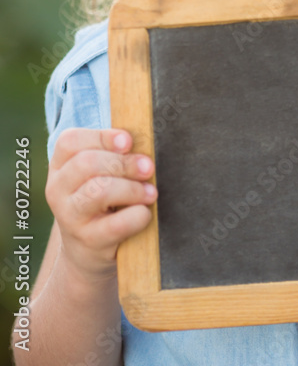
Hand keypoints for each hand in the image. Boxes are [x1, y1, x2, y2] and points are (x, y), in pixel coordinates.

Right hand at [45, 128, 157, 280]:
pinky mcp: (88, 241)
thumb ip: (114, 155)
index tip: (129, 141)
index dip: (102, 137)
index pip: (70, 141)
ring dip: (132, 188)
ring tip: (151, 193)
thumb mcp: (99, 174)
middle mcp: (57, 190)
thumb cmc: (101, 200)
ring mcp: (69, 217)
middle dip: (124, 163)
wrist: (88, 250)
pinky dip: (137, 215)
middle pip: (87, 163)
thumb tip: (143, 143)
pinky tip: (145, 213)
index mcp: (59, 166)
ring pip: (99, 191)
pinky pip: (116, 224)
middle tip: (148, 167)